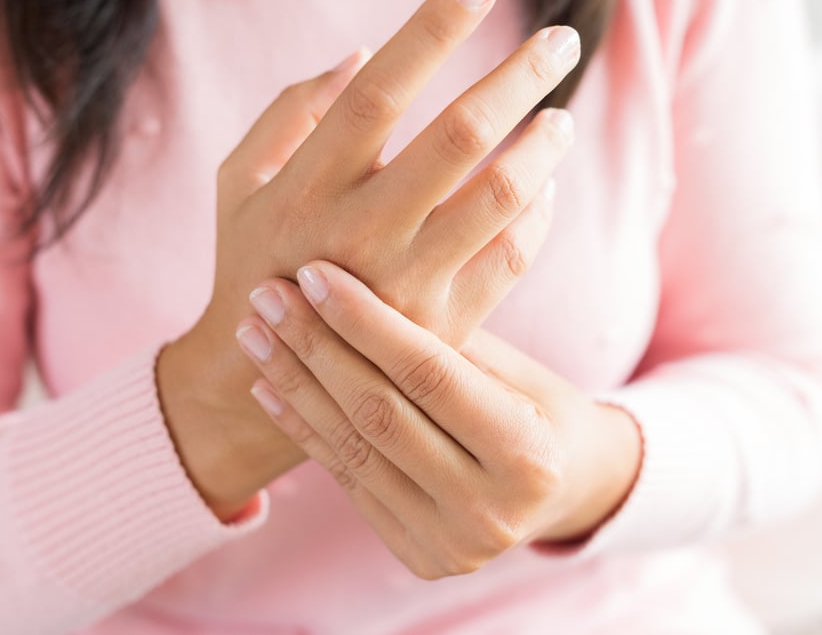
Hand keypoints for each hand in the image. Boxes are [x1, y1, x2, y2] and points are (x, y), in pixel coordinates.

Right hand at [157, 0, 581, 516]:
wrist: (269, 377)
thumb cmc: (253, 257)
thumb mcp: (239, 180)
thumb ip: (290, 112)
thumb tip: (363, 53)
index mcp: (307, 185)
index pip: (380, 91)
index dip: (433, 30)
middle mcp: (358, 233)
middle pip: (459, 136)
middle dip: (518, 75)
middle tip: (560, 39)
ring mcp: (406, 285)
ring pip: (500, 198)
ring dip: (543, 146)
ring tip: (560, 117)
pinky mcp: (444, 326)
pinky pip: (513, 256)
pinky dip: (538, 212)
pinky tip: (544, 185)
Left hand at [237, 261, 642, 578]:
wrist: (566, 489)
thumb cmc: (541, 406)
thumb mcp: (514, 365)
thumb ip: (448, 338)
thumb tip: (364, 266)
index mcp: (528, 454)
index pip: (430, 375)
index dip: (366, 321)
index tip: (314, 272)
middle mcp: (490, 510)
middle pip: (382, 414)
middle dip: (316, 347)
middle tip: (267, 293)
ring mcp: (451, 543)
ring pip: (355, 449)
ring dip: (295, 386)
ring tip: (255, 332)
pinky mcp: (417, 556)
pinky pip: (348, 481)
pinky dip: (305, 430)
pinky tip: (268, 385)